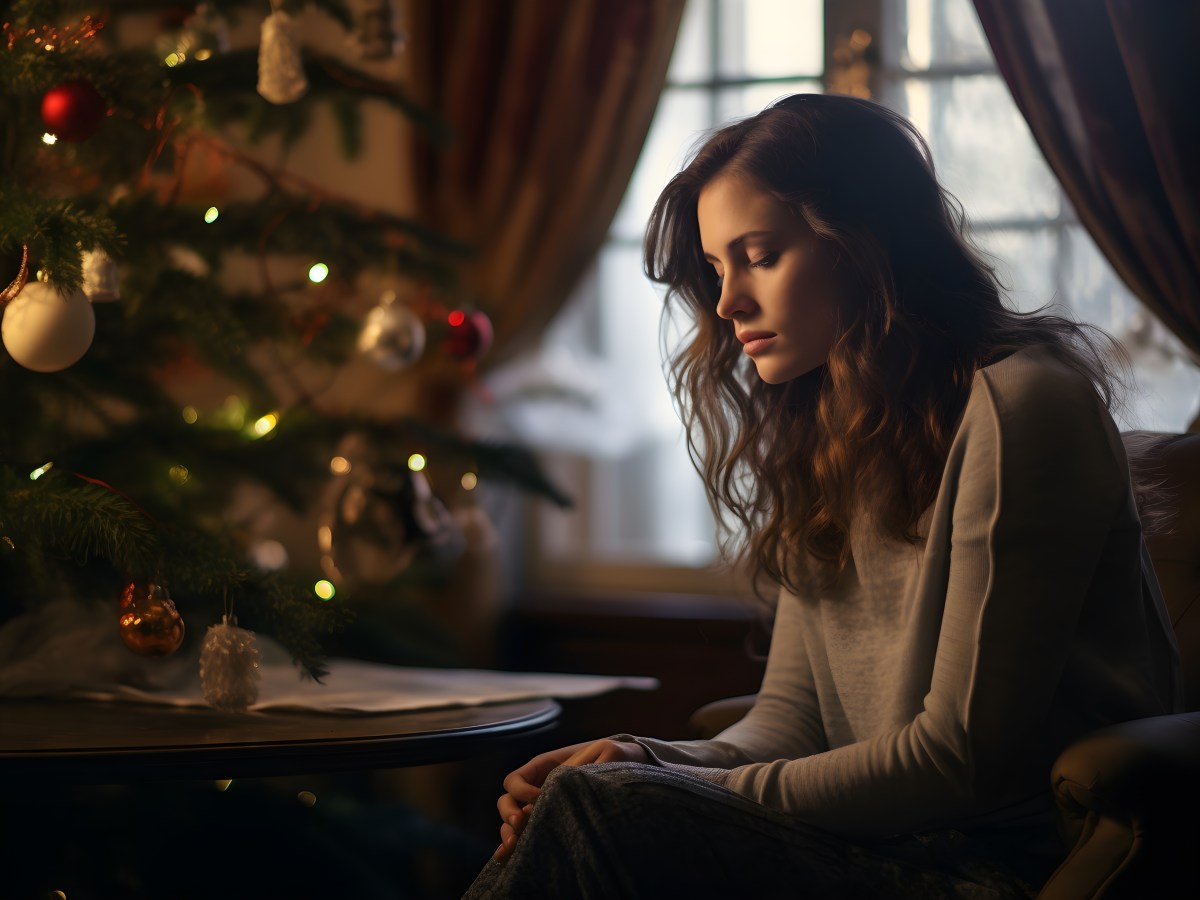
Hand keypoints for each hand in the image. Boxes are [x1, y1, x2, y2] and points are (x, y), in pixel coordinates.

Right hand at [493, 738, 648, 860]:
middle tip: (522, 824)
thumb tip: (562, 785)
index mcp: (542, 769)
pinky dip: (516, 846)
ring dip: (508, 833)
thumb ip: (581, 766)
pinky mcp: (551, 824)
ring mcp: (541, 808)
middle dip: (509, 814)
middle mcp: (536, 789)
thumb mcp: (601, 753)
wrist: (628, 769)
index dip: (521, 790)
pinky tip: (512, 857)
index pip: (514, 781)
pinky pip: (526, 836)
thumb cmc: (613, 757)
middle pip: (506, 802)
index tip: (538, 797)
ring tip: (517, 844)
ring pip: (511, 822)